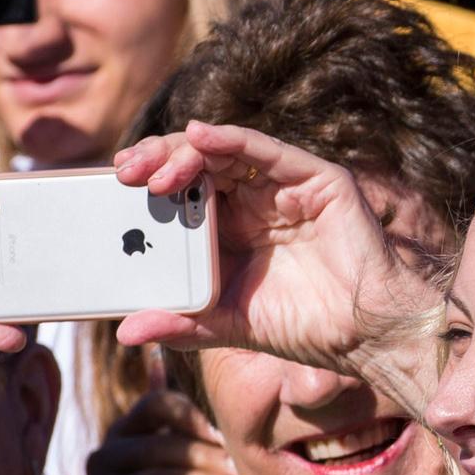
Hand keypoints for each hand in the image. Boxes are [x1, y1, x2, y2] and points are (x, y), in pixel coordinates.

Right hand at [85, 388, 246, 474]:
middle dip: (206, 458)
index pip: (155, 404)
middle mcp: (107, 454)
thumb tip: (180, 376)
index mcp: (125, 428)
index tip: (225, 434)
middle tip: (242, 469)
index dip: (192, 416)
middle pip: (159, 447)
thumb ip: (184, 424)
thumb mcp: (170, 452)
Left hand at [112, 123, 437, 413]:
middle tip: (122, 173)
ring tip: (152, 170)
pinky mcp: (316, 179)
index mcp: (233, 227)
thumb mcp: (225, 325)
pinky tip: (201, 138)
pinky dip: (232, 140)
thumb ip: (180, 324)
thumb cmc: (302, 328)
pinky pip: (269, 151)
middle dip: (156, 161)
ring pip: (227, 151)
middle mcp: (256, 199)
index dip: (147, 182)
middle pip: (198, 163)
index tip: (112, 187)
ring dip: (184, 153)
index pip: (183, 190)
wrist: (363, 336)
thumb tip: (126, 331)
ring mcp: (286, 186)